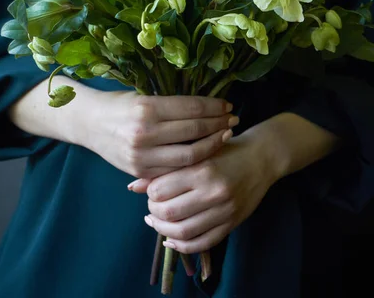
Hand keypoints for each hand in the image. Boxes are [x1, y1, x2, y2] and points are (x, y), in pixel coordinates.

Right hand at [82, 89, 238, 178]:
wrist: (88, 123)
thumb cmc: (118, 104)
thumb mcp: (142, 96)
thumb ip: (170, 104)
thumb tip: (206, 105)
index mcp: (147, 108)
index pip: (191, 108)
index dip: (214, 107)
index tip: (228, 105)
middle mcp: (145, 133)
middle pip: (194, 131)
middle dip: (218, 124)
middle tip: (234, 119)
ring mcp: (142, 156)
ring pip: (189, 155)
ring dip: (212, 144)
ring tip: (225, 135)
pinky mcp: (140, 171)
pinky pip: (175, 170)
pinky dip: (194, 162)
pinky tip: (206, 153)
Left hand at [129, 129, 277, 252]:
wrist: (261, 158)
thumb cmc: (225, 150)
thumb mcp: (197, 152)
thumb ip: (167, 169)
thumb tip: (133, 186)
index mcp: (201, 169)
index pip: (160, 189)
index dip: (150, 193)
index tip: (151, 190)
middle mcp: (212, 191)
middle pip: (168, 213)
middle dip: (154, 212)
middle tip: (153, 207)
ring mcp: (224, 210)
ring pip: (183, 232)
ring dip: (163, 231)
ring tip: (158, 223)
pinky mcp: (231, 224)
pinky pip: (202, 243)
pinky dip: (182, 245)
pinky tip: (172, 239)